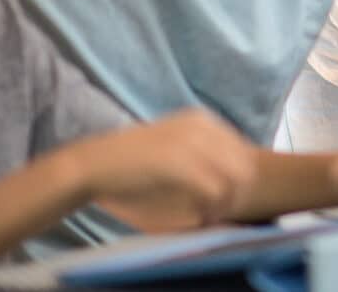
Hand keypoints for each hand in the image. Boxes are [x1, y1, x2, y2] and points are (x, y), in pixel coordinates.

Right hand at [72, 109, 256, 228]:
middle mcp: (201, 125)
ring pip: (237, 178)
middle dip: (238, 193)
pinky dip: (212, 209)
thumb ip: (206, 157)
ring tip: (207, 216)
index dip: (238, 180)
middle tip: (217, 212)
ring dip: (227, 203)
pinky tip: (199, 218)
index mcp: (202, 119)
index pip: (244, 152)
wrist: (91, 166)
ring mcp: (190, 141)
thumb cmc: (131, 166)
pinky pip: (215, 191)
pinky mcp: (177, 162)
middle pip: (246, 165)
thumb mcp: (175, 149)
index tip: (221, 200)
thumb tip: (240, 178)